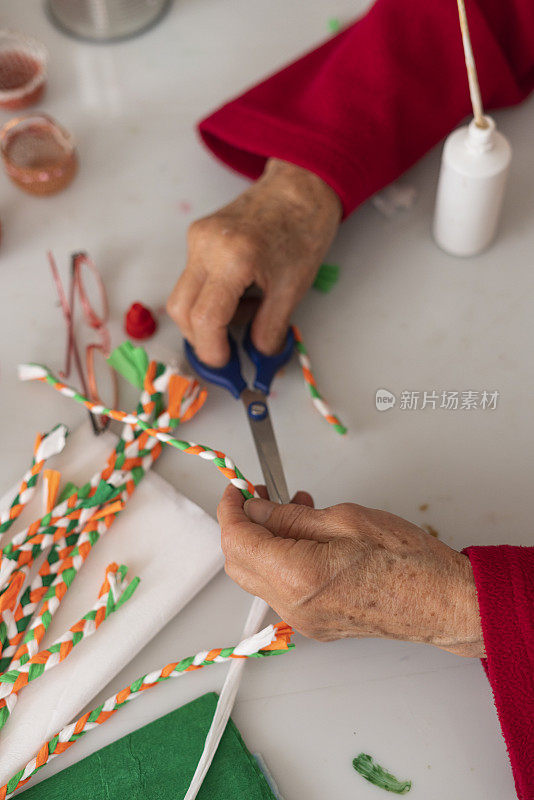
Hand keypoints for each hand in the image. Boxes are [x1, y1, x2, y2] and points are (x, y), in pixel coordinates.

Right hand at [166, 158, 341, 365]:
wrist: (299, 188)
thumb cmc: (303, 230)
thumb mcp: (292, 289)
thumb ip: (270, 329)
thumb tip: (257, 359)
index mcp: (233, 258)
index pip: (204, 319)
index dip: (212, 350)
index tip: (226, 365)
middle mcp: (206, 246)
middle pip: (180, 310)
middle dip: (201, 338)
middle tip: (229, 350)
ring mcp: (197, 238)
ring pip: (183, 295)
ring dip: (207, 317)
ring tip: (245, 310)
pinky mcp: (197, 235)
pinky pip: (192, 278)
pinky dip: (211, 296)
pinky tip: (239, 291)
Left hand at [218, 487, 483, 656]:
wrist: (443, 602)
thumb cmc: (406, 560)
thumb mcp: (343, 519)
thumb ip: (289, 517)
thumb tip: (255, 511)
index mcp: (296, 576)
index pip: (238, 541)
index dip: (231, 510)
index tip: (236, 489)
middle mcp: (293, 606)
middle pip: (240, 563)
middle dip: (243, 526)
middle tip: (262, 496)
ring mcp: (304, 620)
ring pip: (259, 577)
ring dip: (265, 541)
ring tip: (295, 509)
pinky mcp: (317, 623)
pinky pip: (283, 589)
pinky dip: (282, 559)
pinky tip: (308, 536)